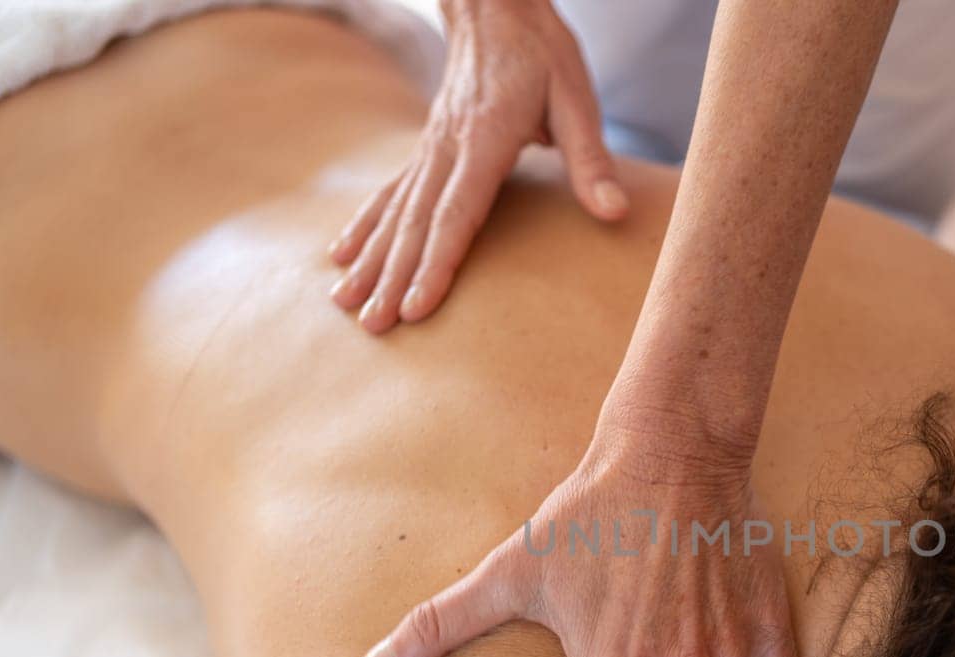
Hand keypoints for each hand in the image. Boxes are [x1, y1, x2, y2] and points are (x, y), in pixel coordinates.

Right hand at [328, 0, 627, 332]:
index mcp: (485, 139)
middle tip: (376, 327)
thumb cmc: (542, 52)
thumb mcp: (577, 97)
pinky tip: (340, 257)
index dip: (437, 263)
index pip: (457, 213)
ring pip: (394, 212)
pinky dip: (363, 227)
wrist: (495, 4)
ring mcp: (430, 147)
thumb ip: (591, 160)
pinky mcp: (425, 148)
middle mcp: (447, 147)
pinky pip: (387, 193)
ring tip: (347, 305)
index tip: (418, 306)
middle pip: (415, 223)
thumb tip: (615, 213)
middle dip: (393, 278)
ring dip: (370, 261)